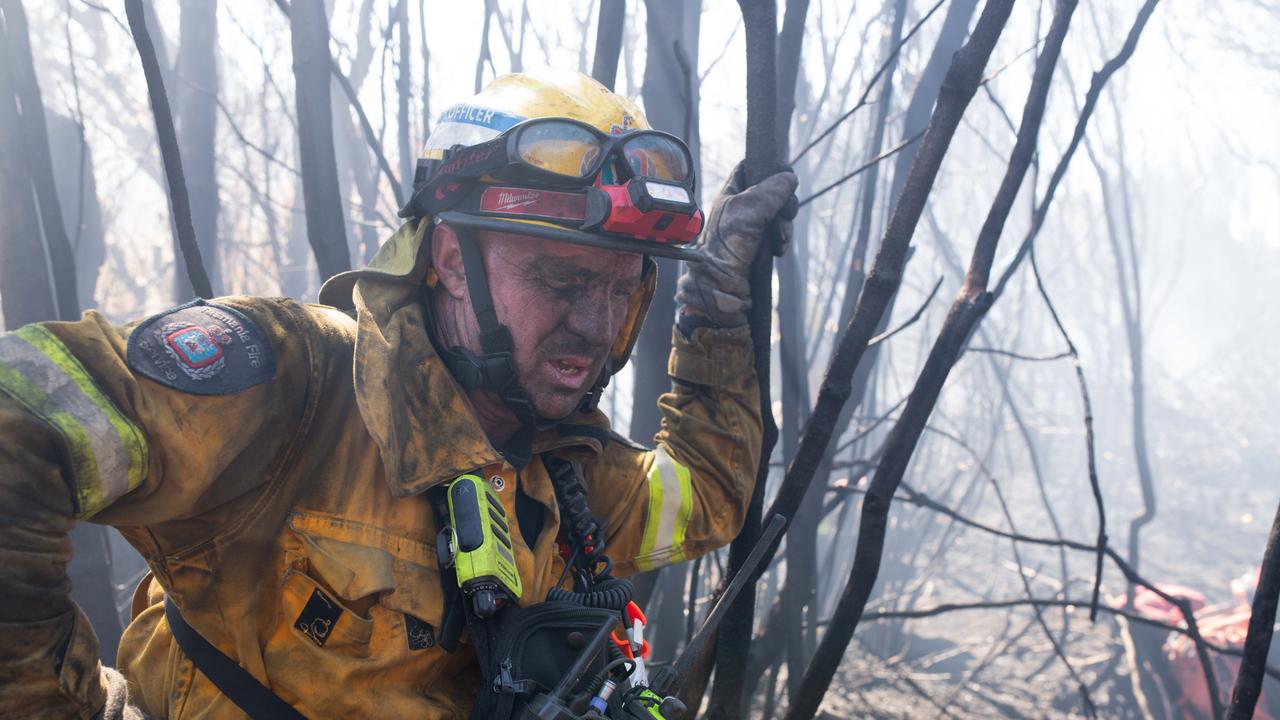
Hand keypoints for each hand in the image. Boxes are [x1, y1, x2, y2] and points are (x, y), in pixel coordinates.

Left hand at [675, 163, 798, 327]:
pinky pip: (781, 234)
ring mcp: (752, 225)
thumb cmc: (727, 247)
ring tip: (779, 240)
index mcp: (732, 192)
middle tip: (786, 215)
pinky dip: (783, 240)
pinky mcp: (761, 243)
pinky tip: (778, 251)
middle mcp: (742, 206)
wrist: (722, 287)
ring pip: (781, 213)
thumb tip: (791, 178)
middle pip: (775, 190)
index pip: (752, 167)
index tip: (783, 177)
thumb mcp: (749, 211)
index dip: (769, 168)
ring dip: (785, 226)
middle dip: (785, 204)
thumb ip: (771, 191)